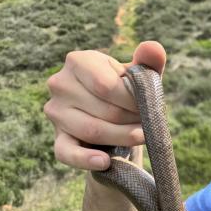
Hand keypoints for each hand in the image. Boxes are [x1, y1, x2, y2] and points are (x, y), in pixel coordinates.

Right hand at [43, 40, 166, 171]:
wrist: (115, 120)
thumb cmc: (127, 93)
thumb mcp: (139, 76)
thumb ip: (148, 63)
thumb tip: (154, 49)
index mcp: (78, 61)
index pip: (107, 85)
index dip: (133, 101)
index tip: (149, 107)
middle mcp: (60, 84)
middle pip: (105, 110)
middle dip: (133, 119)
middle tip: (149, 124)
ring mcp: (55, 113)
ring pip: (92, 130)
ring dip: (123, 137)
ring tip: (141, 137)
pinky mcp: (58, 139)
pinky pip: (67, 153)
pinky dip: (86, 159)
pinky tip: (104, 162)